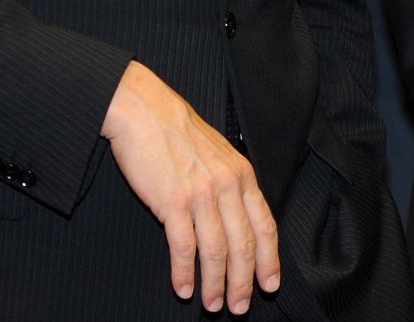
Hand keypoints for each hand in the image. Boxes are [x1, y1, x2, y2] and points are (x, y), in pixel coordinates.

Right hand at [102, 61, 279, 313]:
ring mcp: (201, 193)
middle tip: (238, 309)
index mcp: (243, 175)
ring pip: (216, 251)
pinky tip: (184, 288)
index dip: (269, 260)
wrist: (144, 112)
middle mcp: (228, 185)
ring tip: (212, 305)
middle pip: (244, 245)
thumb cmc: (178, 135)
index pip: (265, 226)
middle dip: (244, 282)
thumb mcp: (219, 155)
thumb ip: (232, 186)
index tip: (270, 285)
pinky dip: (184, 272)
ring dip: (215, 284)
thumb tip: (240, 222)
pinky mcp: (172, 200)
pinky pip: (183, 246)